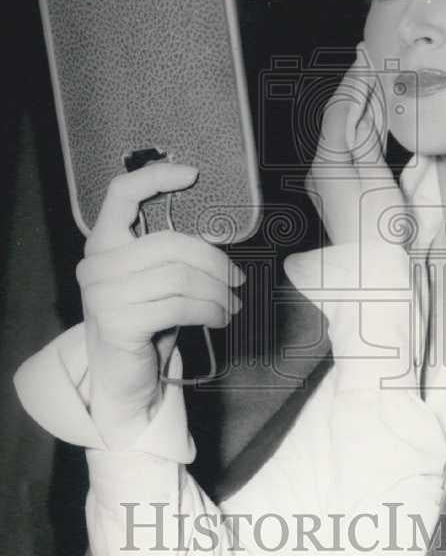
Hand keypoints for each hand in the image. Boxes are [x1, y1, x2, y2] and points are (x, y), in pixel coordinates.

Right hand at [76, 163, 243, 447]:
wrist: (124, 381)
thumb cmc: (146, 324)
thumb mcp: (156, 281)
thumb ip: (172, 255)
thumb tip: (218, 241)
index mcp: (103, 243)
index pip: (121, 193)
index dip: (155, 177)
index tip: (192, 174)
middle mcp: (96, 263)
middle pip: (170, 242)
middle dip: (214, 261)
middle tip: (238, 280)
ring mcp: (102, 293)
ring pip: (179, 275)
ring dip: (217, 291)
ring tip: (232, 304)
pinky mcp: (117, 321)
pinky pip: (179, 304)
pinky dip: (209, 310)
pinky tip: (220, 317)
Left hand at [305, 43, 404, 246]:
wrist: (372, 269)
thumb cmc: (377, 230)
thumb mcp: (375, 181)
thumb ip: (364, 144)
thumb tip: (359, 116)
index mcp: (328, 164)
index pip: (340, 112)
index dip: (354, 83)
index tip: (365, 57)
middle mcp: (324, 168)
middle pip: (341, 118)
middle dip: (355, 87)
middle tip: (367, 56)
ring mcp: (333, 177)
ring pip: (348, 131)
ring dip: (360, 103)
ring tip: (371, 74)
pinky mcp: (345, 186)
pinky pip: (353, 148)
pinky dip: (363, 126)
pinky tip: (372, 111)